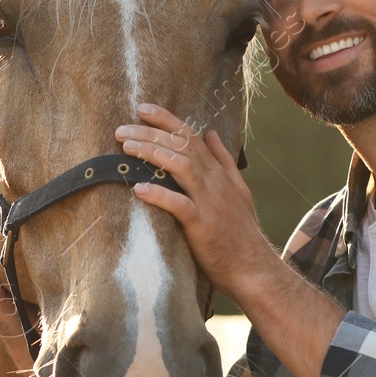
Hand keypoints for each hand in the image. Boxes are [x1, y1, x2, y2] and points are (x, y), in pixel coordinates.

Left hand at [115, 105, 277, 301]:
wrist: (253, 268)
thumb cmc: (240, 232)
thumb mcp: (238, 190)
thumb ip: (223, 160)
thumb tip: (212, 133)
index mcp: (219, 173)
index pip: (192, 136)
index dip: (167, 120)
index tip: (142, 108)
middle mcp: (215, 182)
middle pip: (182, 146)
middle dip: (151, 132)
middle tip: (122, 128)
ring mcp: (209, 202)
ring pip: (180, 167)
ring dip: (152, 154)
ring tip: (126, 148)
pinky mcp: (203, 225)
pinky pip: (179, 205)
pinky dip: (158, 195)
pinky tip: (137, 189)